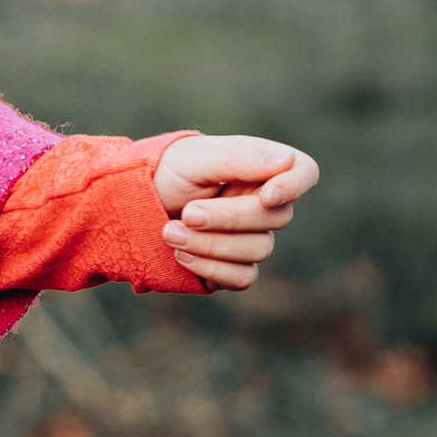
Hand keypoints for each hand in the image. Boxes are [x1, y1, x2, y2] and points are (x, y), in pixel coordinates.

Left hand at [152, 134, 318, 290]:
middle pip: (276, 218)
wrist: (132, 205)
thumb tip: (288, 160)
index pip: (303, 171)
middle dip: (227, 218)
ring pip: (258, 251)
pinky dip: (210, 268)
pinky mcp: (236, 266)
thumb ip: (239, 158)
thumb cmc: (167, 172)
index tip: (266, 196)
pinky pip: (243, 278)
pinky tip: (180, 255)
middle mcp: (263, 203)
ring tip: (169, 232)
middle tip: (186, 213)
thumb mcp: (195, 157)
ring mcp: (252, 237)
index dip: (294, 186)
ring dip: (210, 245)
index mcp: (259, 167)